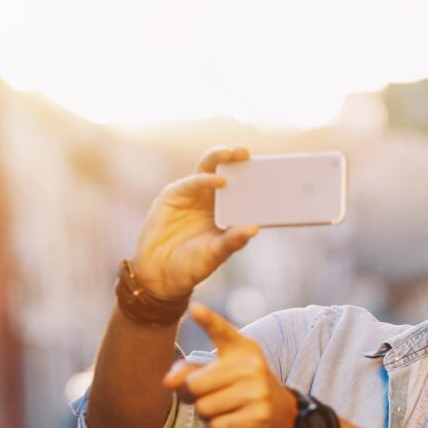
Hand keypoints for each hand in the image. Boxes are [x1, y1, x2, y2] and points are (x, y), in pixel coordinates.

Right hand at [130, 147, 258, 303]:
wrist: (159, 273)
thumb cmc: (191, 266)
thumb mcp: (215, 254)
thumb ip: (233, 241)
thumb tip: (255, 228)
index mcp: (226, 214)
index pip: (242, 191)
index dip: (253, 180)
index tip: (268, 171)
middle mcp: (211, 201)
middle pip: (226, 173)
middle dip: (237, 160)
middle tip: (247, 154)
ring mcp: (193, 196)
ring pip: (208, 170)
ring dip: (220, 158)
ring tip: (232, 153)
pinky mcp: (174, 195)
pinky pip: (192, 182)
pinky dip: (204, 179)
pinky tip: (218, 179)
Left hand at [163, 303, 298, 427]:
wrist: (283, 413)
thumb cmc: (242, 387)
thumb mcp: (221, 370)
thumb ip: (190, 370)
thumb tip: (167, 383)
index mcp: (241, 347)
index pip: (221, 331)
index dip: (208, 320)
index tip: (194, 308)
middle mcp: (250, 365)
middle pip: (194, 384)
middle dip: (191, 395)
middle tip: (206, 395)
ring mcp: (257, 390)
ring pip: (203, 408)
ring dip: (205, 414)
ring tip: (223, 408)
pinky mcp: (259, 416)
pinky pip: (216, 426)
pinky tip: (231, 420)